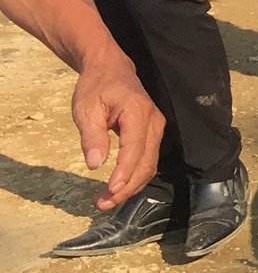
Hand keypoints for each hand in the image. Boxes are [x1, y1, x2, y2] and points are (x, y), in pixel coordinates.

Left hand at [71, 49, 163, 206]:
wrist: (110, 69)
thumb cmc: (96, 87)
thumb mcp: (86, 109)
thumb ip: (92, 136)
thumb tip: (94, 165)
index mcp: (137, 112)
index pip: (135, 148)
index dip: (124, 172)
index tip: (110, 190)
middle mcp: (154, 121)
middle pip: (146, 162)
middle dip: (127, 187)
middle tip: (102, 203)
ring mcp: (156, 128)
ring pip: (149, 165)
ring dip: (131, 186)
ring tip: (106, 200)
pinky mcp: (152, 134)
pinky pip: (147, 160)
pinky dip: (134, 177)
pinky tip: (117, 187)